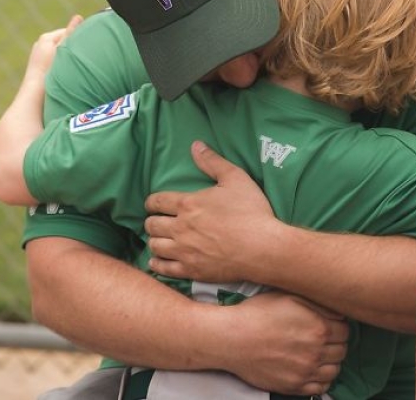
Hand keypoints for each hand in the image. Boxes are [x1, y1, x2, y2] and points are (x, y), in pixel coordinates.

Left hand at [24, 14, 82, 82]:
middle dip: (71, 48)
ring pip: (58, 52)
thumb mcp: (63, 49)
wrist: (35, 93)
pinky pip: (53, 61)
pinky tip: (64, 73)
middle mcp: (40, 44)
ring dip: (66, 57)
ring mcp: (38, 55)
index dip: (78, 38)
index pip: (67, 32)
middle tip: (81, 58)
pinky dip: (60, 65)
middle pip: (62, 42)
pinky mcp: (39, 67)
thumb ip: (70, 33)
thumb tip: (78, 17)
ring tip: (72, 66)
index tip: (86, 47)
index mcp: (46, 38)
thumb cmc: (50, 70)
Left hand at [144, 141, 282, 282]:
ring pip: (155, 246)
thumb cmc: (251, 211)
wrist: (263, 248)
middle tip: (158, 222)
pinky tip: (158, 261)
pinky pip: (163, 268)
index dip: (152, 202)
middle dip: (152, 221)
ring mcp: (184, 251)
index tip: (154, 205)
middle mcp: (180, 227)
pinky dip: (157, 264)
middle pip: (151, 224)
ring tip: (160, 240)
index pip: (156, 201)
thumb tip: (195, 146)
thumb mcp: (235, 178)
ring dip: (154, 241)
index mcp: (187, 204)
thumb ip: (213, 162)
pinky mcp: (191, 270)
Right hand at [222, 291, 347, 394]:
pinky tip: (312, 369)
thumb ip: (317, 305)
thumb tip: (337, 312)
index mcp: (319, 328)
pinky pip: (321, 388)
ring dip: (331, 362)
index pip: (346, 330)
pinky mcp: (294, 386)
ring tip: (318, 354)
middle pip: (342, 350)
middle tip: (322, 338)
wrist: (232, 338)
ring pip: (335, 370)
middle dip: (335, 343)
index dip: (338, 326)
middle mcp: (316, 352)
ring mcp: (306, 371)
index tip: (329, 325)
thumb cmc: (257, 314)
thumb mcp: (288, 297)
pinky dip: (322, 379)